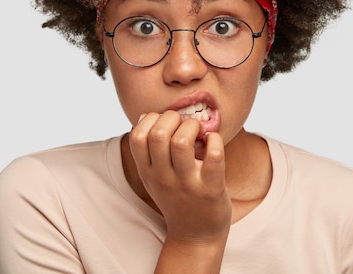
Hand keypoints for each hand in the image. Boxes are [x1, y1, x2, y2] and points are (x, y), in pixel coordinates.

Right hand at [129, 111, 231, 242]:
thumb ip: (148, 150)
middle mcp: (163, 177)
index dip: (152, 119)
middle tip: (185, 125)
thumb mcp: (154, 177)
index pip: (137, 136)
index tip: (166, 123)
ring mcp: (187, 184)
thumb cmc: (176, 198)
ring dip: (193, 127)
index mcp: (148, 172)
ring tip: (199, 132)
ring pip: (181, 142)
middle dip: (174, 118)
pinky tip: (213, 141)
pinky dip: (215, 140)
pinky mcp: (211, 189)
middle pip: (159, 134)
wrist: (195, 236)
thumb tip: (146, 115)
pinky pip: (213, 156)